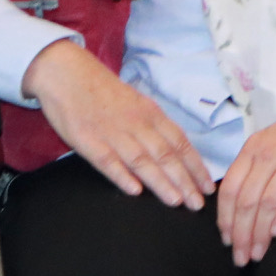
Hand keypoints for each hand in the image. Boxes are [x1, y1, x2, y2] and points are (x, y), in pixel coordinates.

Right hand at [21, 38, 210, 209]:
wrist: (67, 72)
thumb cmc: (103, 91)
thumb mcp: (136, 103)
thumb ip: (153, 126)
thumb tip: (174, 152)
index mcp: (150, 113)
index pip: (180, 142)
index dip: (195, 165)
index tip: (208, 186)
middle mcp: (136, 123)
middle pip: (165, 154)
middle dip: (184, 180)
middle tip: (198, 203)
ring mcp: (112, 132)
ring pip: (142, 160)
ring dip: (160, 182)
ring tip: (176, 201)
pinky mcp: (87, 140)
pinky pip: (107, 160)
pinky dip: (122, 175)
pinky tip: (135, 190)